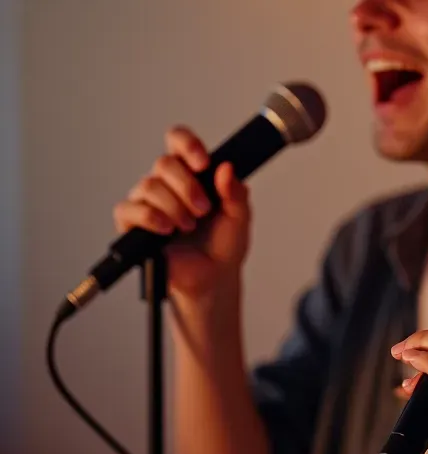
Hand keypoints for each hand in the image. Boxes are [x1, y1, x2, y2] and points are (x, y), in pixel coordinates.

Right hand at [112, 126, 251, 300]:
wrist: (213, 277)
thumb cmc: (224, 245)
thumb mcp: (239, 217)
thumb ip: (236, 193)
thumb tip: (226, 168)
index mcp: (192, 174)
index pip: (178, 141)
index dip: (187, 144)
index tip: (203, 163)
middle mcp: (167, 183)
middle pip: (163, 163)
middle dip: (187, 187)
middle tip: (203, 210)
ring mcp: (147, 202)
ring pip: (149, 186)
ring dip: (174, 207)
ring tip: (189, 226)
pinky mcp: (133, 224)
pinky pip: (129, 209)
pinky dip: (150, 217)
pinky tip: (167, 230)